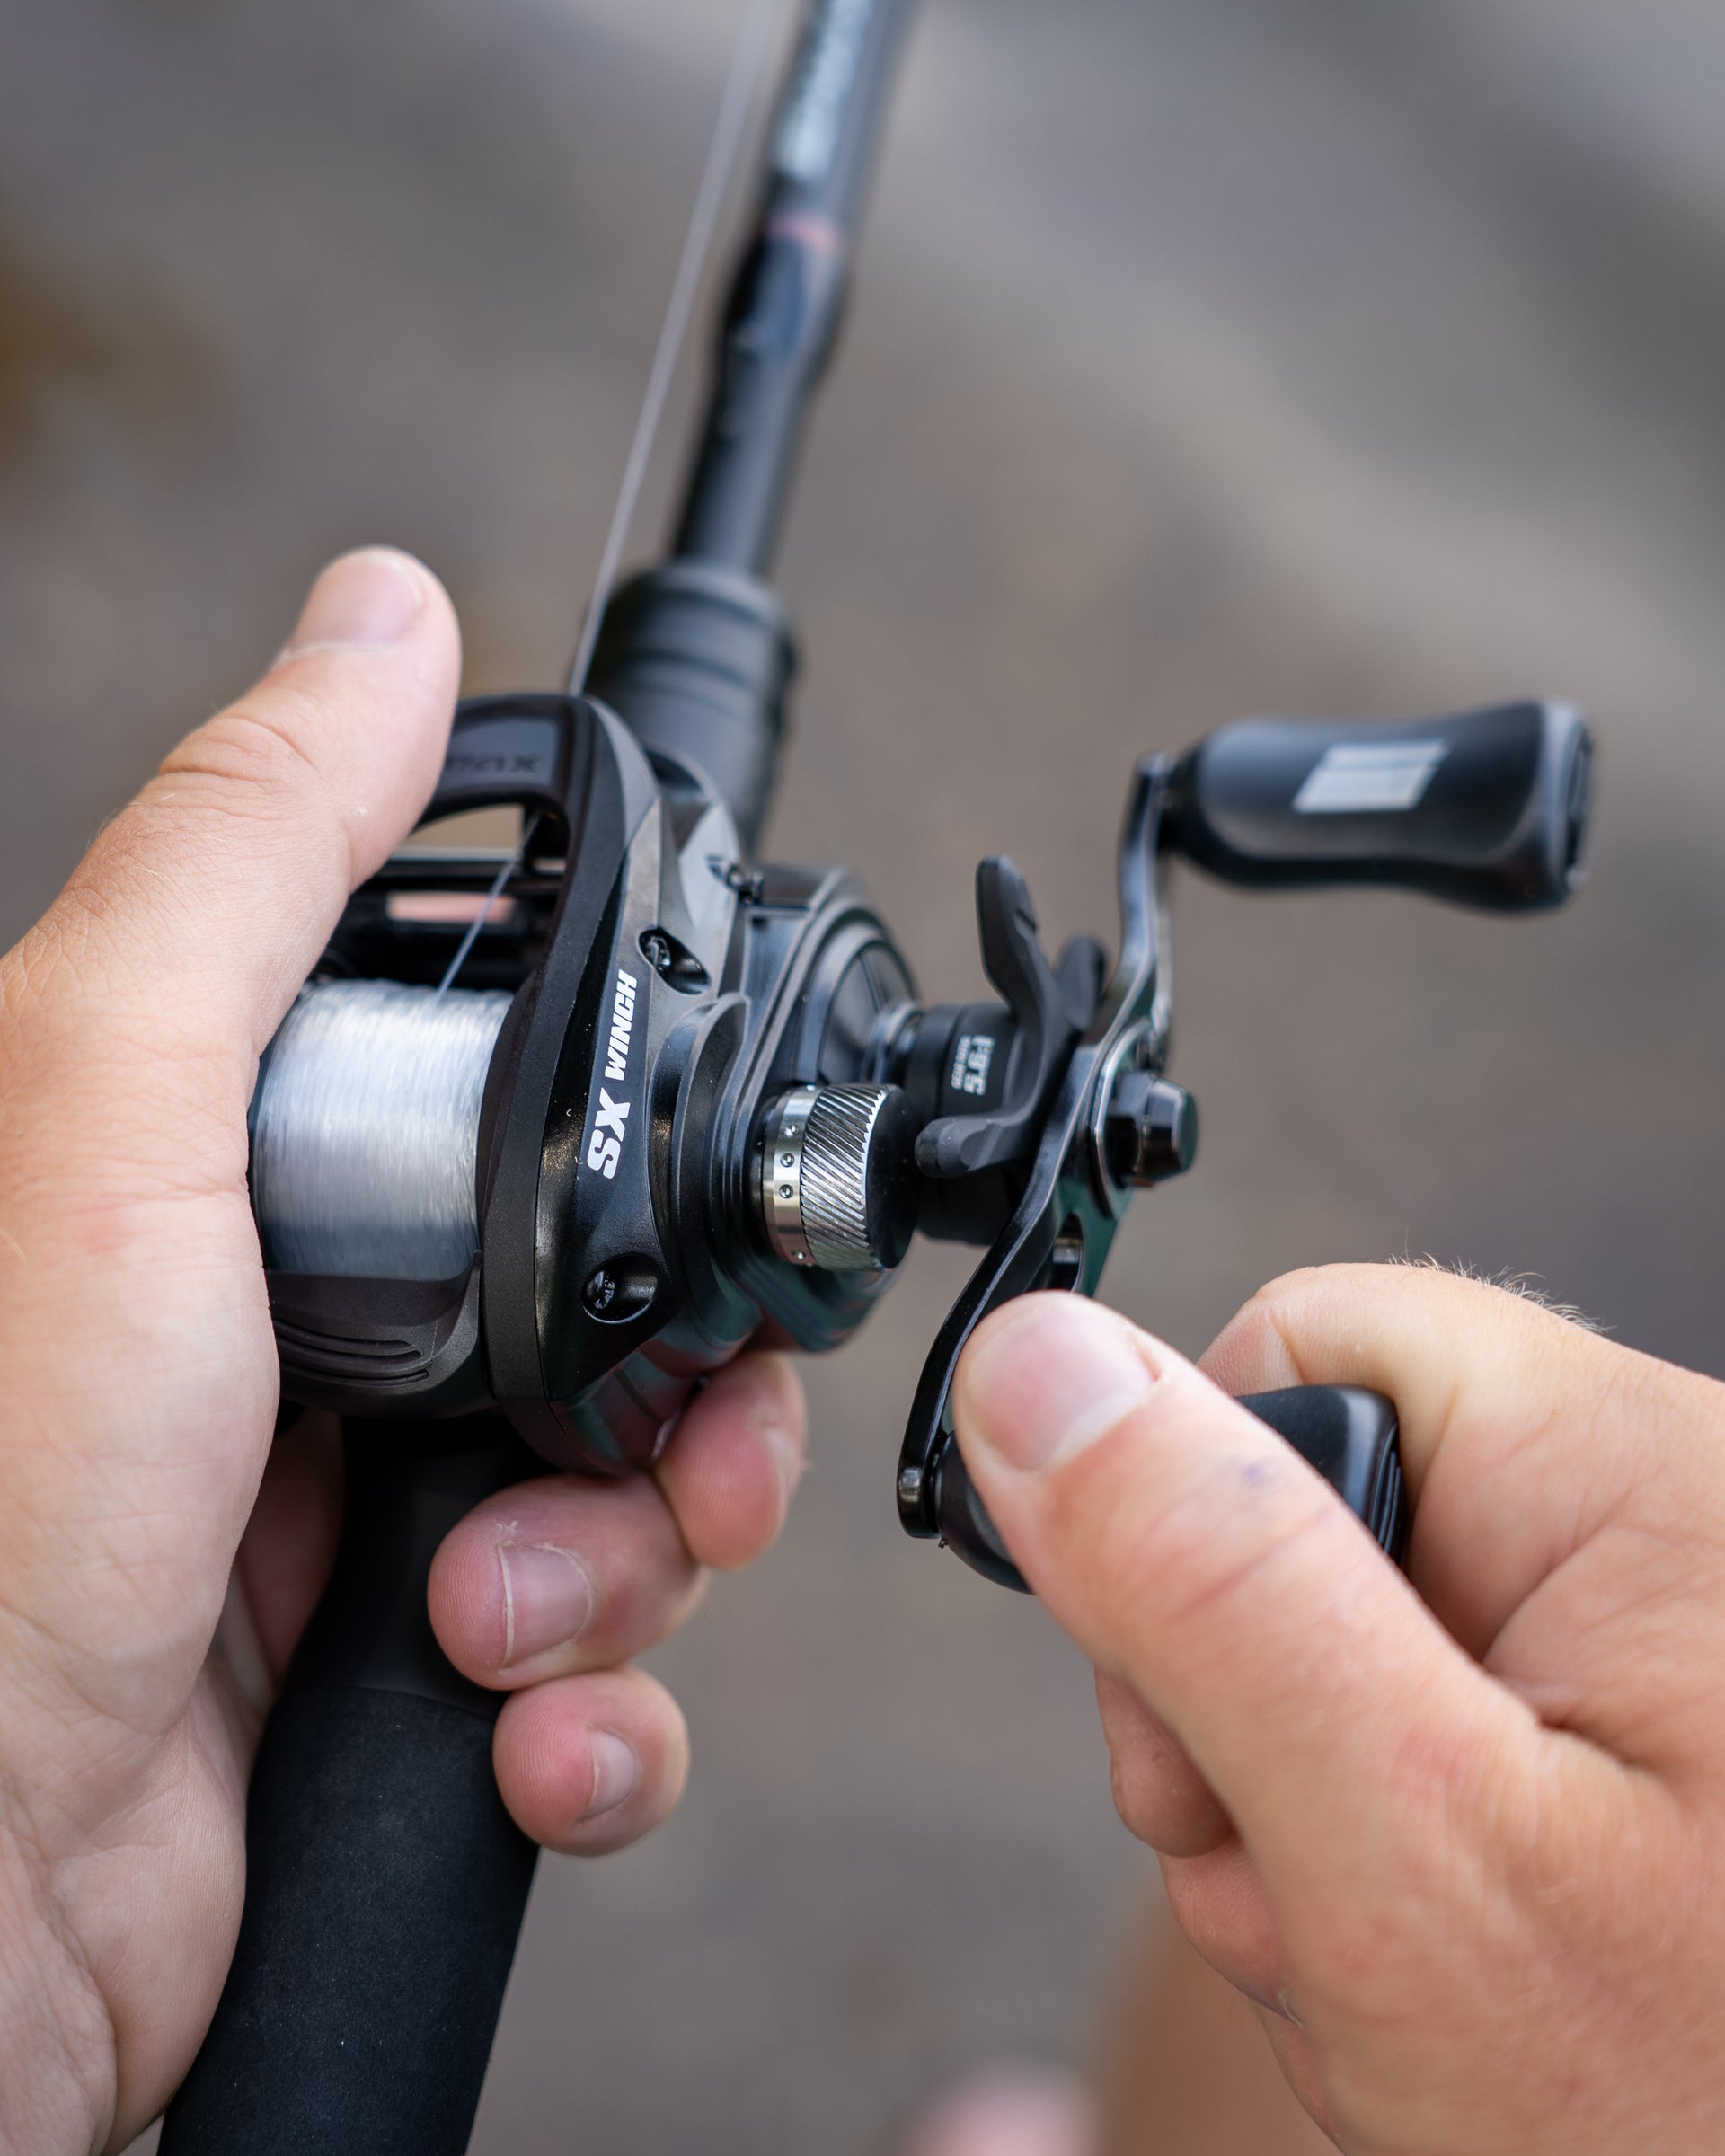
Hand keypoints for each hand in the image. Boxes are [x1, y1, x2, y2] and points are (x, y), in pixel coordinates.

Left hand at [0, 551, 805, 2153]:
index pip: (527, 1086)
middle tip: (659, 1449)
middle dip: (682, 1391)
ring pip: (639, 1490)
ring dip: (631, 1567)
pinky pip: (603, 1670)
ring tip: (506, 1616)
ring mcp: (361, 1508)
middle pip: (621, 1297)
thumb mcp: (111, 1113)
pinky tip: (515, 1729)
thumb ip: (256, 853)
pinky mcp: (402, 1673)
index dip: (635, 1126)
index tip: (693, 1181)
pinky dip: (599, 1716)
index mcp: (252, 1164)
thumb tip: (383, 618)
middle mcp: (315, 1323)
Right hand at [953, 1266, 1724, 2151]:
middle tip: (1315, 1892)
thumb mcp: (1409, 1852)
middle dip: (1241, 1723)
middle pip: (1300, 1513)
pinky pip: (1405, 1747)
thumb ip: (1212, 1590)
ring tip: (1386, 1970)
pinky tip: (1430, 1981)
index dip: (1186, 1517)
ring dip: (1297, 1829)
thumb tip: (1031, 1362)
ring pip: (1330, 1653)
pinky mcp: (1622, 1748)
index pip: (1304, 1341)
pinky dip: (1369, 1875)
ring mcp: (1643, 1651)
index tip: (1201, 1721)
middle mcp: (1655, 1529)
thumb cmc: (1692, 2124)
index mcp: (1639, 1475)